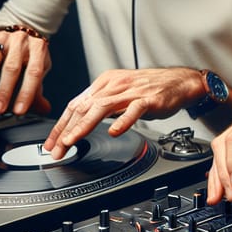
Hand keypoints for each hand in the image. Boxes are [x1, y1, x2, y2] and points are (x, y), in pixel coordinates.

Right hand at [0, 29, 51, 114]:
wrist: (21, 30)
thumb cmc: (30, 53)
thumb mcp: (40, 66)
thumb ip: (38, 88)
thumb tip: (44, 108)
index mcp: (38, 49)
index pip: (34, 73)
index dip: (27, 93)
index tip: (19, 110)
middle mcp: (20, 41)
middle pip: (12, 66)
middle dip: (4, 90)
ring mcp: (2, 36)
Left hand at [43, 67, 200, 158]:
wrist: (179, 82)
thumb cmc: (150, 89)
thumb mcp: (120, 93)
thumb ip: (101, 104)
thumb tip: (79, 120)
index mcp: (105, 83)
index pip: (76, 104)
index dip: (61, 125)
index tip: (51, 143)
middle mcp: (115, 85)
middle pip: (84, 107)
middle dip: (66, 130)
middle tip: (55, 150)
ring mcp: (132, 92)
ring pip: (102, 108)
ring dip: (84, 126)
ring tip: (72, 141)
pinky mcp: (149, 99)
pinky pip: (134, 110)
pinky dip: (123, 121)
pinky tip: (114, 131)